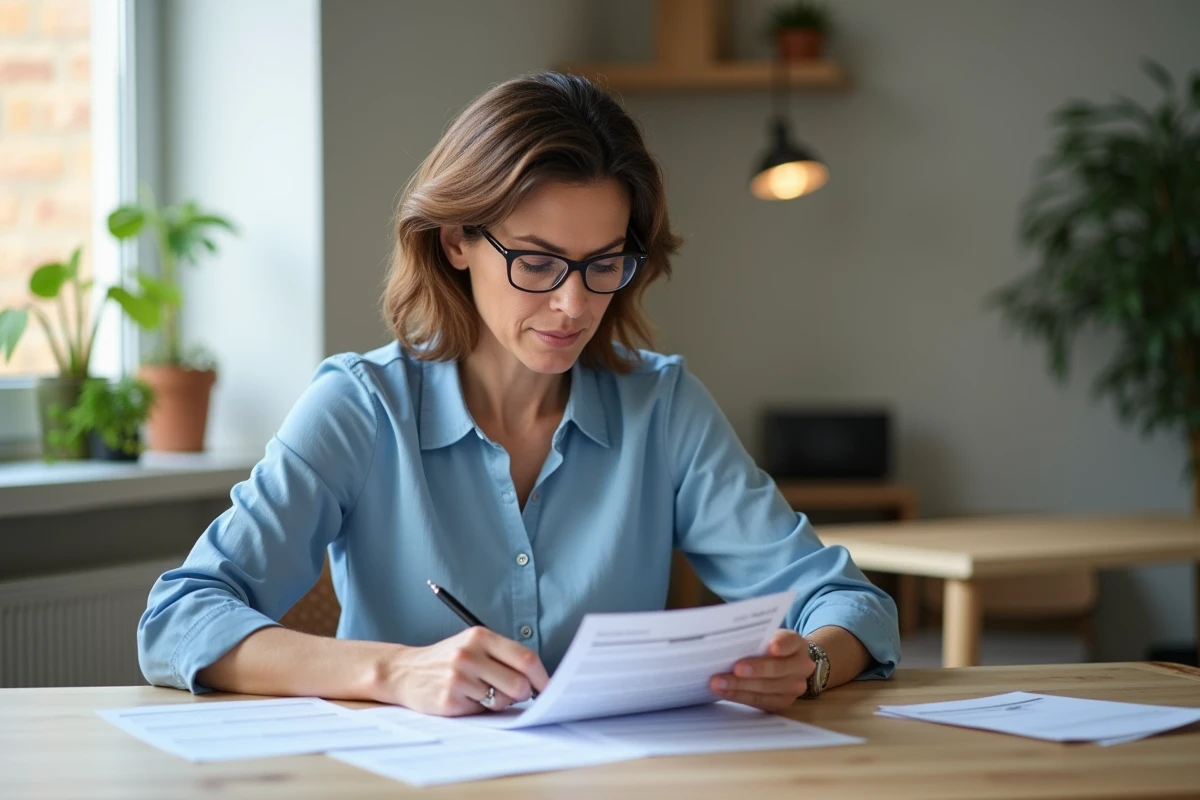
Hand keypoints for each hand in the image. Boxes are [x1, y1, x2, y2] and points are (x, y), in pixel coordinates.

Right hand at [376, 627, 549, 715]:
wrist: (404, 671)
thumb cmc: (447, 659)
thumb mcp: (473, 645)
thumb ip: (503, 657)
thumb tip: (538, 680)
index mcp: (480, 636)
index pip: (526, 658)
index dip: (543, 677)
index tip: (549, 688)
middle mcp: (469, 654)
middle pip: (520, 682)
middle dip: (525, 694)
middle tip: (518, 694)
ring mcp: (458, 677)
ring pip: (503, 700)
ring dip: (500, 701)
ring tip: (481, 692)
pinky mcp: (450, 699)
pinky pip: (482, 710)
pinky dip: (480, 708)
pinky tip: (465, 698)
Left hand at [709, 629, 813, 712]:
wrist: (785, 663)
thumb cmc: (769, 645)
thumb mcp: (768, 636)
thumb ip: (757, 638)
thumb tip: (730, 641)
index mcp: (797, 644)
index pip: (790, 643)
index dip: (781, 645)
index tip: (771, 646)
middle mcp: (801, 667)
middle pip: (778, 669)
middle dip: (755, 670)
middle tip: (734, 668)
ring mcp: (795, 688)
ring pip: (766, 689)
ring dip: (739, 686)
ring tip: (718, 683)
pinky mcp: (783, 703)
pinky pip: (759, 701)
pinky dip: (738, 696)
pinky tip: (723, 692)